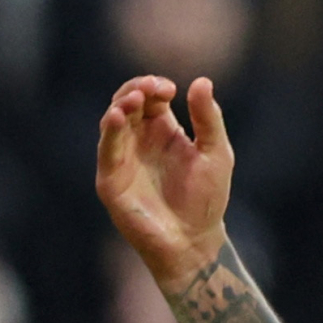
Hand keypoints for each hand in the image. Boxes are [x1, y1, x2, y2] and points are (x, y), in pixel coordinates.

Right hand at [96, 75, 233, 291]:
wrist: (194, 241)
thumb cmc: (207, 199)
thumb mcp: (216, 153)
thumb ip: (208, 119)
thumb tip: (201, 81)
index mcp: (163, 130)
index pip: (150, 97)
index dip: (154, 86)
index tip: (169, 89)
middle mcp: (139, 141)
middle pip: (127, 102)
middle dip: (136, 89)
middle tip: (152, 88)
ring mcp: (123, 159)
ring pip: (112, 121)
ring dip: (121, 105)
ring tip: (135, 99)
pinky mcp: (112, 180)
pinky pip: (106, 149)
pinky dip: (110, 131)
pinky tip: (118, 117)